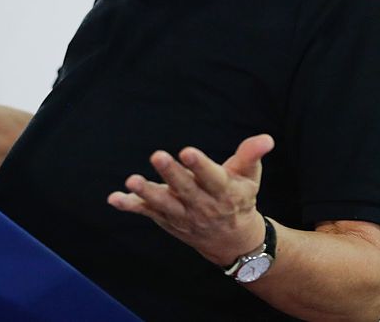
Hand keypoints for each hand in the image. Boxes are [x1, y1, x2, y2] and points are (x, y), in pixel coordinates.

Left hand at [107, 133, 274, 265]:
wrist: (232, 241)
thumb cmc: (239, 199)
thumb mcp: (249, 177)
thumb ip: (251, 155)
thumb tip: (266, 138)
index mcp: (224, 192)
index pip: (212, 178)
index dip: (200, 165)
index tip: (188, 152)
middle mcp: (202, 206)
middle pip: (185, 189)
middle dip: (171, 174)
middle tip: (157, 156)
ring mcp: (182, 215)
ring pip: (163, 204)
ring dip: (146, 193)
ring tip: (132, 181)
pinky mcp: (166, 219)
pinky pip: (146, 213)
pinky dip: (130, 206)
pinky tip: (114, 198)